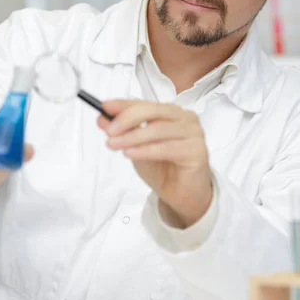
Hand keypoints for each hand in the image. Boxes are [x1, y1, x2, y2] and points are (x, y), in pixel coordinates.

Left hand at [98, 99, 212, 227]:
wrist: (182, 195)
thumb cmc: (162, 169)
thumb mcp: (135, 148)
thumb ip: (122, 133)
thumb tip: (102, 119)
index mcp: (170, 113)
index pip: (144, 104)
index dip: (124, 104)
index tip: (104, 106)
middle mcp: (185, 118)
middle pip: (153, 111)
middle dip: (127, 119)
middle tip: (109, 131)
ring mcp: (194, 133)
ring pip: (159, 129)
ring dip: (133, 137)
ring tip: (114, 145)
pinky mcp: (197, 151)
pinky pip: (167, 148)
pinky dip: (145, 150)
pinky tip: (130, 154)